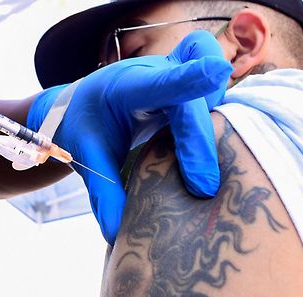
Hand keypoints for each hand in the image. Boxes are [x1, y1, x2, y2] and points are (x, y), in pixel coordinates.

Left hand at [27, 31, 230, 242]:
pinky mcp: (193, 87)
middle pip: (192, 100)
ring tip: (197, 164)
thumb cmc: (83, 125)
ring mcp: (178, 75)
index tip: (216, 70)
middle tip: (200, 188)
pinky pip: (216, 90)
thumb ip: (103, 190)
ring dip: (213, 126)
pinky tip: (213, 149)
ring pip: (211, 88)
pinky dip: (220, 116)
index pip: (159, 82)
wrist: (82, 104)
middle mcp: (157, 74)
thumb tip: (116, 233)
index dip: (189, 77)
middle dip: (199, 142)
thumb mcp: (86, 155)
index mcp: (126, 87)